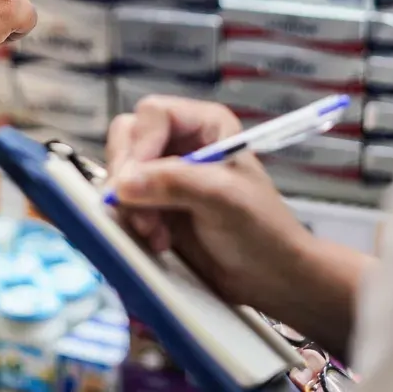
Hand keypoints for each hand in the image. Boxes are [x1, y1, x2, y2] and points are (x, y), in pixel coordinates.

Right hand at [106, 96, 318, 322]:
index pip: (153, 115)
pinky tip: (158, 241)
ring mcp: (166, 174)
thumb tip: (124, 182)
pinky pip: (124, 202)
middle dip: (129, 178)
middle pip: (128, 139)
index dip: (141, 145)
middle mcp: (182, 141)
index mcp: (205, 124)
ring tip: (156, 233)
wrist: (271, 277)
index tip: (137, 182)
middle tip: (145, 214)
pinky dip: (132, 222)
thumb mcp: (222, 198)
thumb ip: (174, 183)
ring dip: (130, 206)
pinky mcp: (157, 204)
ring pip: (121, 172)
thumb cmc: (262, 229)